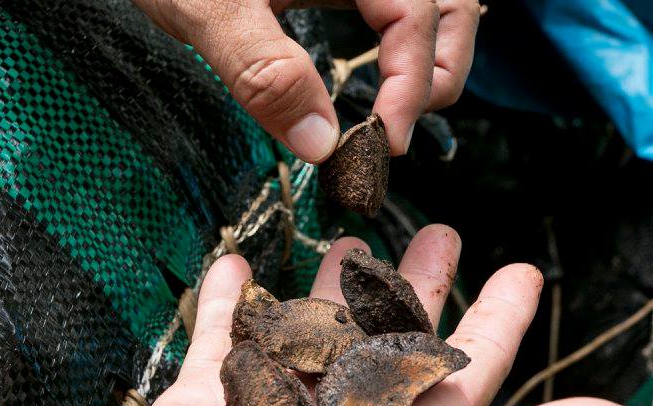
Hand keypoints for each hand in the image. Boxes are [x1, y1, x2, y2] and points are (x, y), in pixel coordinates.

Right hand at [68, 226, 652, 405]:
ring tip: (351, 235)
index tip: (523, 269)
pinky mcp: (204, 405)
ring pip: (315, 333)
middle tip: (438, 229)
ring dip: (335, 288)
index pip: (468, 368)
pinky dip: (232, 304)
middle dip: (419, 287)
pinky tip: (240, 265)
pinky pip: (224, 339)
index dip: (499, 318)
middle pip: (393, 341)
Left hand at [131, 0, 481, 160]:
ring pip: (430, 1)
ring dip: (427, 57)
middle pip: (446, 3)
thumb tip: (321, 145)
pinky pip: (391, 1)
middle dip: (437, 72)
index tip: (383, 143)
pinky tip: (375, 75)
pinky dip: (398, 40)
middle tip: (395, 134)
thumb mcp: (206, 5)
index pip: (416, 12)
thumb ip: (262, 69)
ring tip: (396, 112)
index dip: (411, 82)